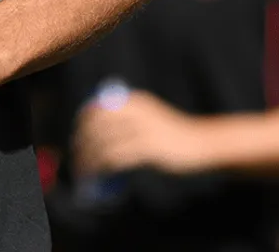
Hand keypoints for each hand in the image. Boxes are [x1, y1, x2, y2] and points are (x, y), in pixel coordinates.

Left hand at [70, 90, 212, 175]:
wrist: (201, 144)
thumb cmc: (172, 136)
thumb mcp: (149, 118)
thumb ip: (128, 119)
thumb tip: (99, 132)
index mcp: (133, 101)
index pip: (97, 109)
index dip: (82, 124)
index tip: (76, 140)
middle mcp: (135, 112)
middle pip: (96, 127)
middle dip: (81, 144)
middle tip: (77, 159)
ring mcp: (142, 129)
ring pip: (103, 144)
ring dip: (88, 160)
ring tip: (83, 173)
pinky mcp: (149, 148)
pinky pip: (116, 158)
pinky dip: (102, 168)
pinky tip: (98, 176)